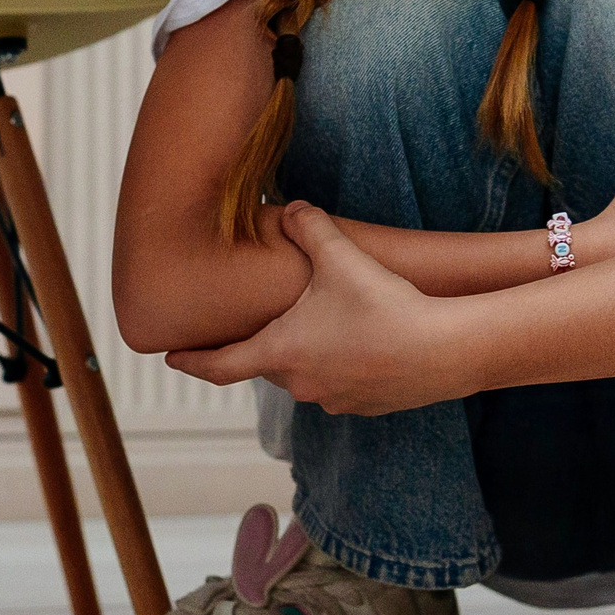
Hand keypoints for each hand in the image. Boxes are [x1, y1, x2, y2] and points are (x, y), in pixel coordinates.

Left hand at [164, 202, 458, 415]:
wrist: (443, 350)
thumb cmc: (383, 306)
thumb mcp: (339, 257)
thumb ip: (308, 228)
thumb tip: (289, 209)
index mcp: (280, 351)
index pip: (220, 364)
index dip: (192, 360)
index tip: (171, 358)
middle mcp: (300, 383)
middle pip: (267, 363)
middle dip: (263, 343)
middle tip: (259, 322)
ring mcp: (334, 399)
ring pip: (306, 373)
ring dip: (307, 353)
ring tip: (323, 327)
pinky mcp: (366, 406)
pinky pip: (341, 383)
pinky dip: (342, 365)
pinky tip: (363, 342)